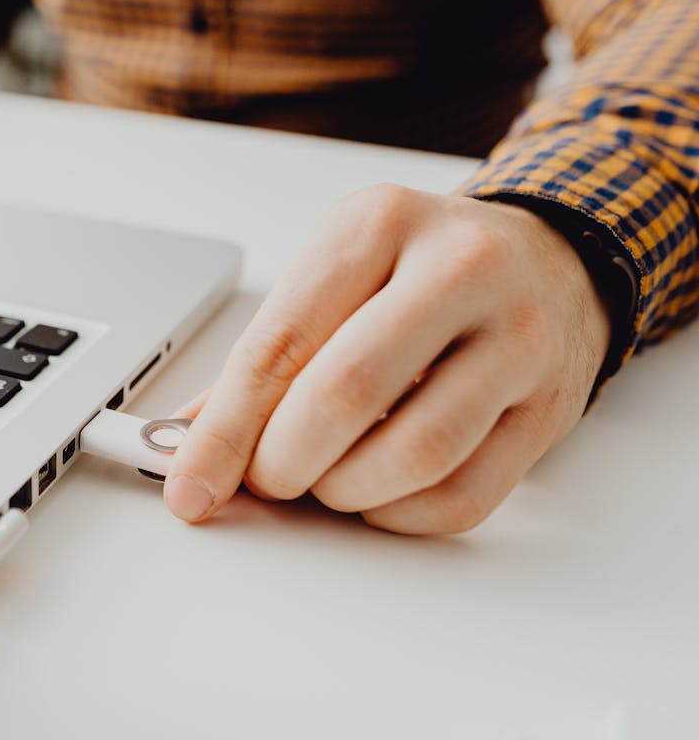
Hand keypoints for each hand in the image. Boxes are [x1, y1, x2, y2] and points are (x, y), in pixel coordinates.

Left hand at [164, 184, 612, 533]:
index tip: (190, 485)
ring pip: (414, 455)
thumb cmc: (420, 271)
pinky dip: (399, 515)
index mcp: (378, 224)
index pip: (280, 343)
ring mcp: (518, 337)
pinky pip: (463, 497)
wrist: (549, 260)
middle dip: (283, 463)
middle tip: (267, 479)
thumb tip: (189, 444)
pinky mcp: (550, 407)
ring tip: (325, 479)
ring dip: (343, 492)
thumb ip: (263, 359)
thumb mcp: (335, 278)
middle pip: (345, 394)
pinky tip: (380, 493)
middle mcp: (459, 268)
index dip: (225, 430)